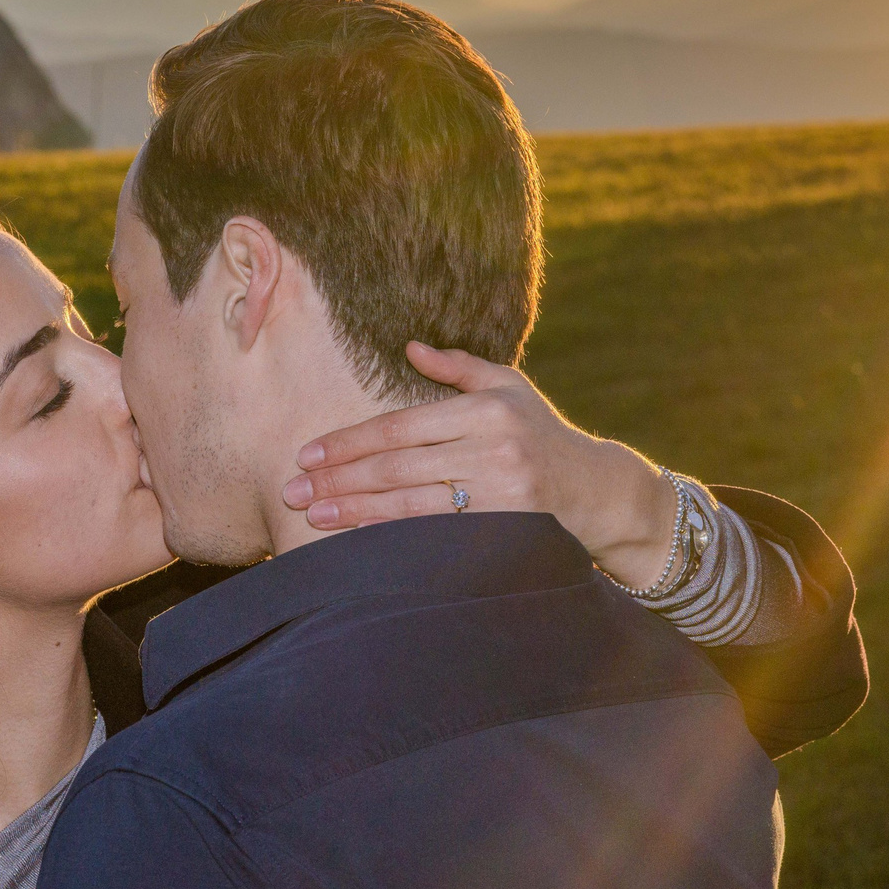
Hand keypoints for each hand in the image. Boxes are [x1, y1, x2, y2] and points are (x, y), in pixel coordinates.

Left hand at [281, 342, 682, 589]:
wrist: (595, 491)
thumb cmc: (541, 432)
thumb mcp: (507, 387)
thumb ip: (457, 367)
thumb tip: (410, 345)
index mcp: (486, 409)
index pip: (400, 426)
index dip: (350, 441)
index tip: (308, 453)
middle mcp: (493, 448)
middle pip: (397, 467)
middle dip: (340, 479)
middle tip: (293, 489)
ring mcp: (501, 494)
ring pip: (411, 505)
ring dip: (356, 512)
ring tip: (313, 515)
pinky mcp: (505, 531)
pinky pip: (435, 536)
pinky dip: (393, 539)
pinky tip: (359, 542)